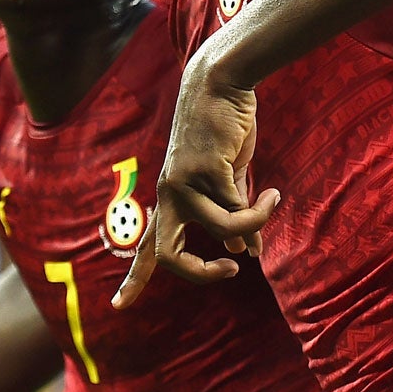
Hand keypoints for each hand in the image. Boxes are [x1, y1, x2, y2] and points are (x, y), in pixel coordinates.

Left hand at [114, 50, 279, 308]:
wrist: (219, 84)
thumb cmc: (223, 130)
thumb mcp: (227, 179)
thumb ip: (230, 214)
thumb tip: (245, 254)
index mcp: (169, 198)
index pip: (146, 246)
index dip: (135, 279)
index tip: (119, 307)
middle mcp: (169, 194)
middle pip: (169, 254)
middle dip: (198, 273)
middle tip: (231, 269)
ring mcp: (185, 182)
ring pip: (221, 229)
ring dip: (253, 227)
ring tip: (271, 204)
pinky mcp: (207, 169)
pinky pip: (238, 207)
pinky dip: (261, 209)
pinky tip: (273, 195)